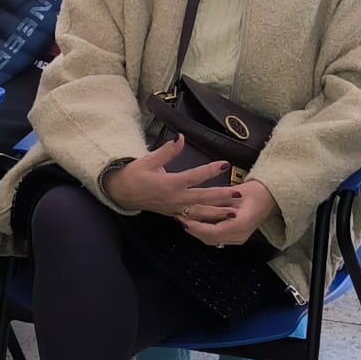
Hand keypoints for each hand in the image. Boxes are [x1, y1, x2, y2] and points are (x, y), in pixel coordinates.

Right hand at [104, 137, 238, 223]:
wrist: (121, 194)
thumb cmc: (133, 175)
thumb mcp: (148, 160)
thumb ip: (167, 151)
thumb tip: (180, 138)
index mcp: (169, 184)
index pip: (194, 177)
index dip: (210, 170)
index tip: (224, 164)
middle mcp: (174, 198)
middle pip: (203, 198)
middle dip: (222, 196)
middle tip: (239, 193)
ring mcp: (175, 208)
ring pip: (200, 212)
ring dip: (218, 213)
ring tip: (234, 213)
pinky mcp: (174, 213)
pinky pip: (193, 218)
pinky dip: (206, 220)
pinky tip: (217, 221)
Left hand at [182, 178, 276, 248]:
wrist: (270, 197)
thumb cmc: (255, 191)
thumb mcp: (234, 193)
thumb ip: (216, 201)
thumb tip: (195, 204)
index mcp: (240, 224)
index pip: (212, 232)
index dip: (196, 227)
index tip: (183, 219)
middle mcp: (240, 235)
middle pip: (210, 239)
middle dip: (193, 230)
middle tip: (180, 219)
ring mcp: (239, 239)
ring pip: (212, 240)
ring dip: (197, 232)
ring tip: (185, 221)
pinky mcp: (237, 238)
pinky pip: (217, 238)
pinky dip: (205, 232)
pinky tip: (196, 224)